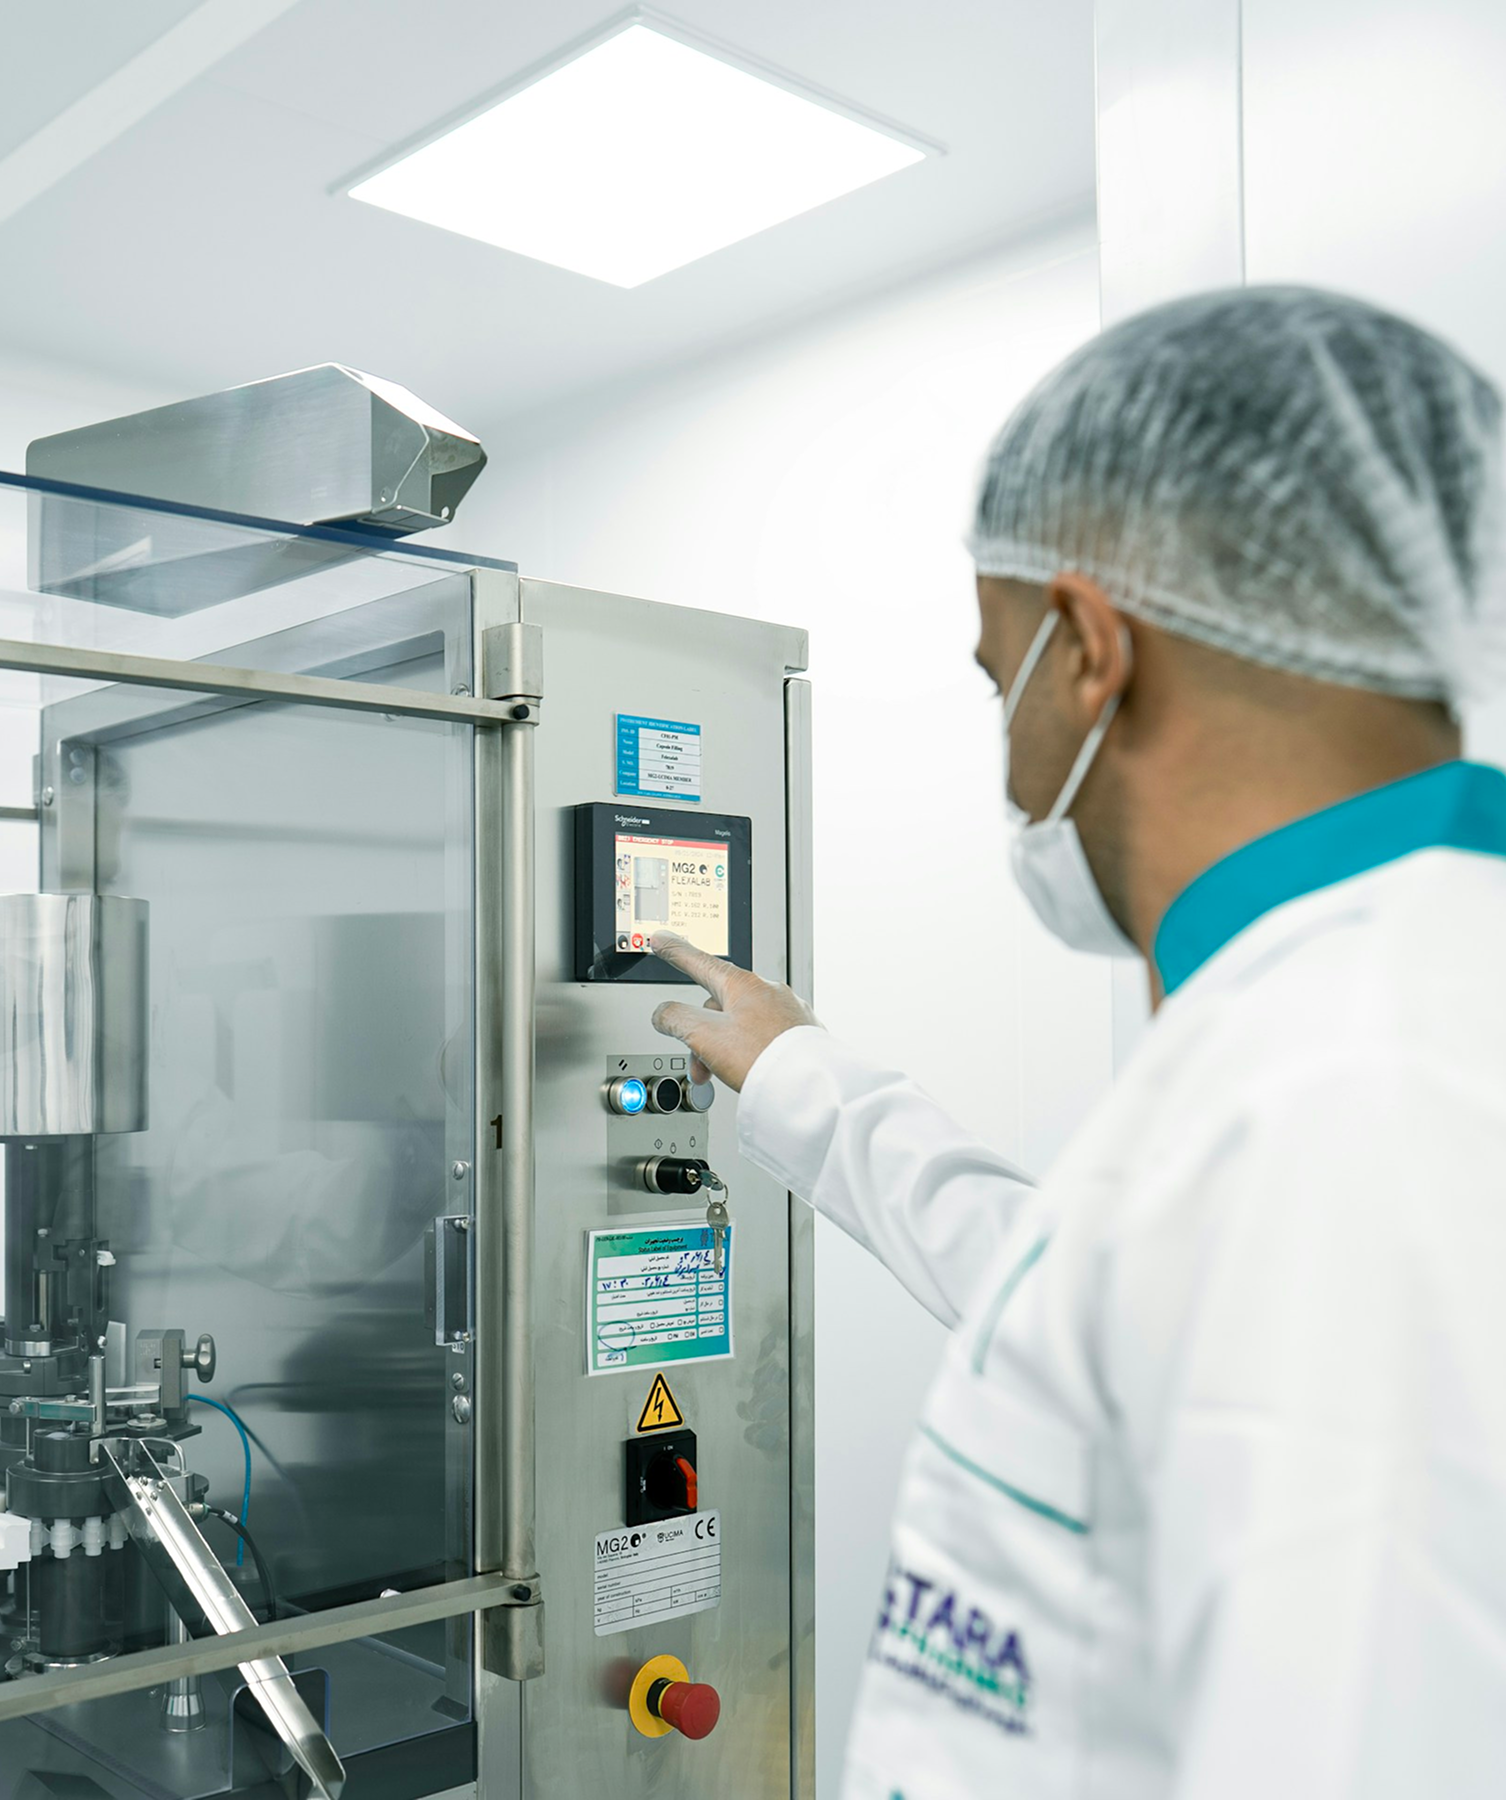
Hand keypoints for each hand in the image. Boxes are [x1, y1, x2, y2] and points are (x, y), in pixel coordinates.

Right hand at [649, 932, 819, 1091]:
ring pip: (741, 1023)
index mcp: (743, 984)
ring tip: (728, 1074)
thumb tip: (664, 1014)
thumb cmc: (763, 1058)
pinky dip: (750, 1051)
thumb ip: (676, 1019)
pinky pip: (764, 1035)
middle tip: (699, 1065)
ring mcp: (787, 1010)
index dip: (675, 952)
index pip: (699, 962)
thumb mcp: (705, 1036)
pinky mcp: (800, 1032)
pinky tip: (753, 1069)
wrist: (810, 1088)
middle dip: (703, 1036)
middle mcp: (768, 990)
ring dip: (725, 1048)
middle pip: (718, 1005)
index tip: (662, 940)